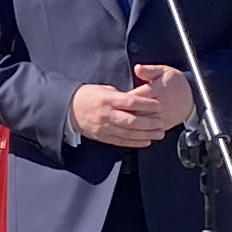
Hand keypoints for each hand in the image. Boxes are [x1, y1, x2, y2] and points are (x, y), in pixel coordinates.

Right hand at [71, 65, 191, 145]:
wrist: (69, 110)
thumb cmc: (87, 97)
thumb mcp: (103, 89)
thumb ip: (120, 95)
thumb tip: (137, 98)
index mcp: (108, 100)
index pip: (131, 102)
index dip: (147, 105)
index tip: (158, 106)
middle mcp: (107, 115)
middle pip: (133, 121)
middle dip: (150, 123)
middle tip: (162, 122)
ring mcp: (105, 128)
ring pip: (129, 133)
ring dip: (147, 135)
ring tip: (159, 134)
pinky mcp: (104, 137)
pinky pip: (122, 142)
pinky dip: (135, 143)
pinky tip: (146, 141)